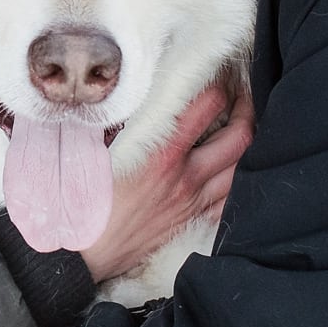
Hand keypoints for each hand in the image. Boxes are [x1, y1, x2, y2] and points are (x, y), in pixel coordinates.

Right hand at [80, 77, 251, 283]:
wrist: (80, 255)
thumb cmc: (80, 200)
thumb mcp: (90, 149)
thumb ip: (112, 118)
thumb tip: (119, 92)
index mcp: (161, 154)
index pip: (207, 105)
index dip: (217, 82)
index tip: (216, 71)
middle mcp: (185, 178)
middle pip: (239, 137)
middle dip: (246, 110)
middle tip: (243, 94)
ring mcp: (192, 203)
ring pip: (242, 170)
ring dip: (247, 145)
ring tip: (243, 126)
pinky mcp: (189, 223)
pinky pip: (229, 202)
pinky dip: (238, 183)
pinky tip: (234, 170)